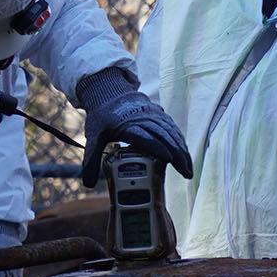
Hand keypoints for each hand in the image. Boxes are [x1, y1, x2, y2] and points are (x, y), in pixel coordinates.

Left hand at [76, 67, 192, 187]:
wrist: (109, 92)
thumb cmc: (102, 117)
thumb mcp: (93, 137)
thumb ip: (91, 160)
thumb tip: (88, 185)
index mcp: (127, 125)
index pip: (145, 137)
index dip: (158, 148)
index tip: (169, 160)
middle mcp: (143, 119)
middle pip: (165, 137)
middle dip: (178, 156)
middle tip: (186, 174)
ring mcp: (153, 115)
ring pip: (172, 133)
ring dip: (182, 151)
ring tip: (188, 169)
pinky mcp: (159, 114)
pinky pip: (173, 128)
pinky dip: (181, 142)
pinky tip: (185, 154)